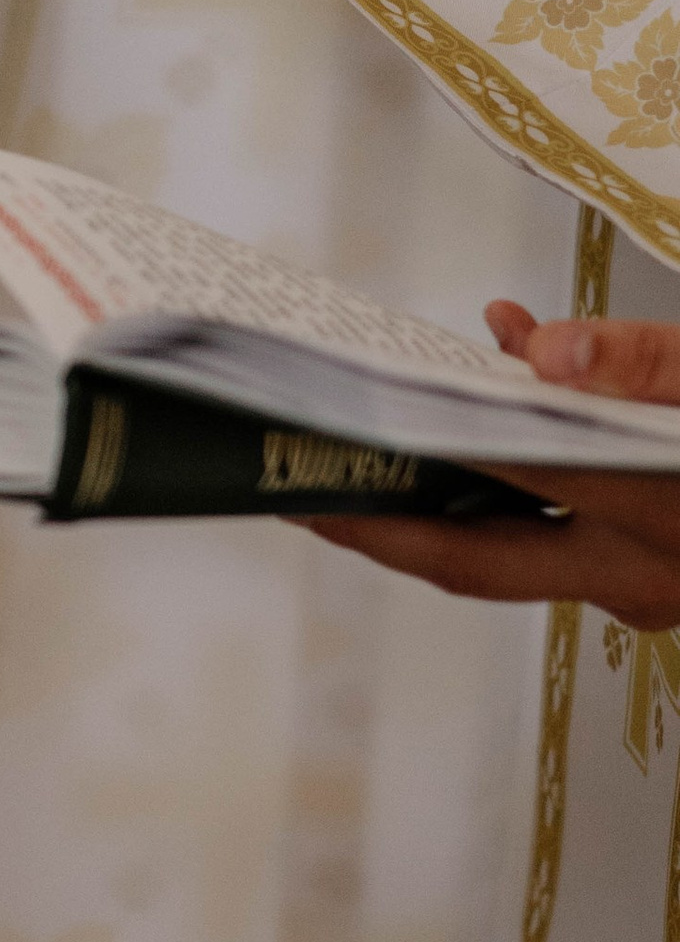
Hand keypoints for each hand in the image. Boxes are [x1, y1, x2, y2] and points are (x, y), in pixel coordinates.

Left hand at [309, 299, 679, 618]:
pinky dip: (489, 495)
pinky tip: (450, 436)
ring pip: (504, 559)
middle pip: (479, 562)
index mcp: (664, 515)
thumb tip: (540, 353)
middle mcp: (641, 575)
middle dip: (381, 533)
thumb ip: (642, 360)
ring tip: (347, 466)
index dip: (424, 453)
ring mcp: (635, 588)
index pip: (517, 482)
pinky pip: (539, 543)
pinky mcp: (630, 577)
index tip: (343, 430)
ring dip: (426, 516)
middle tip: (297, 498)